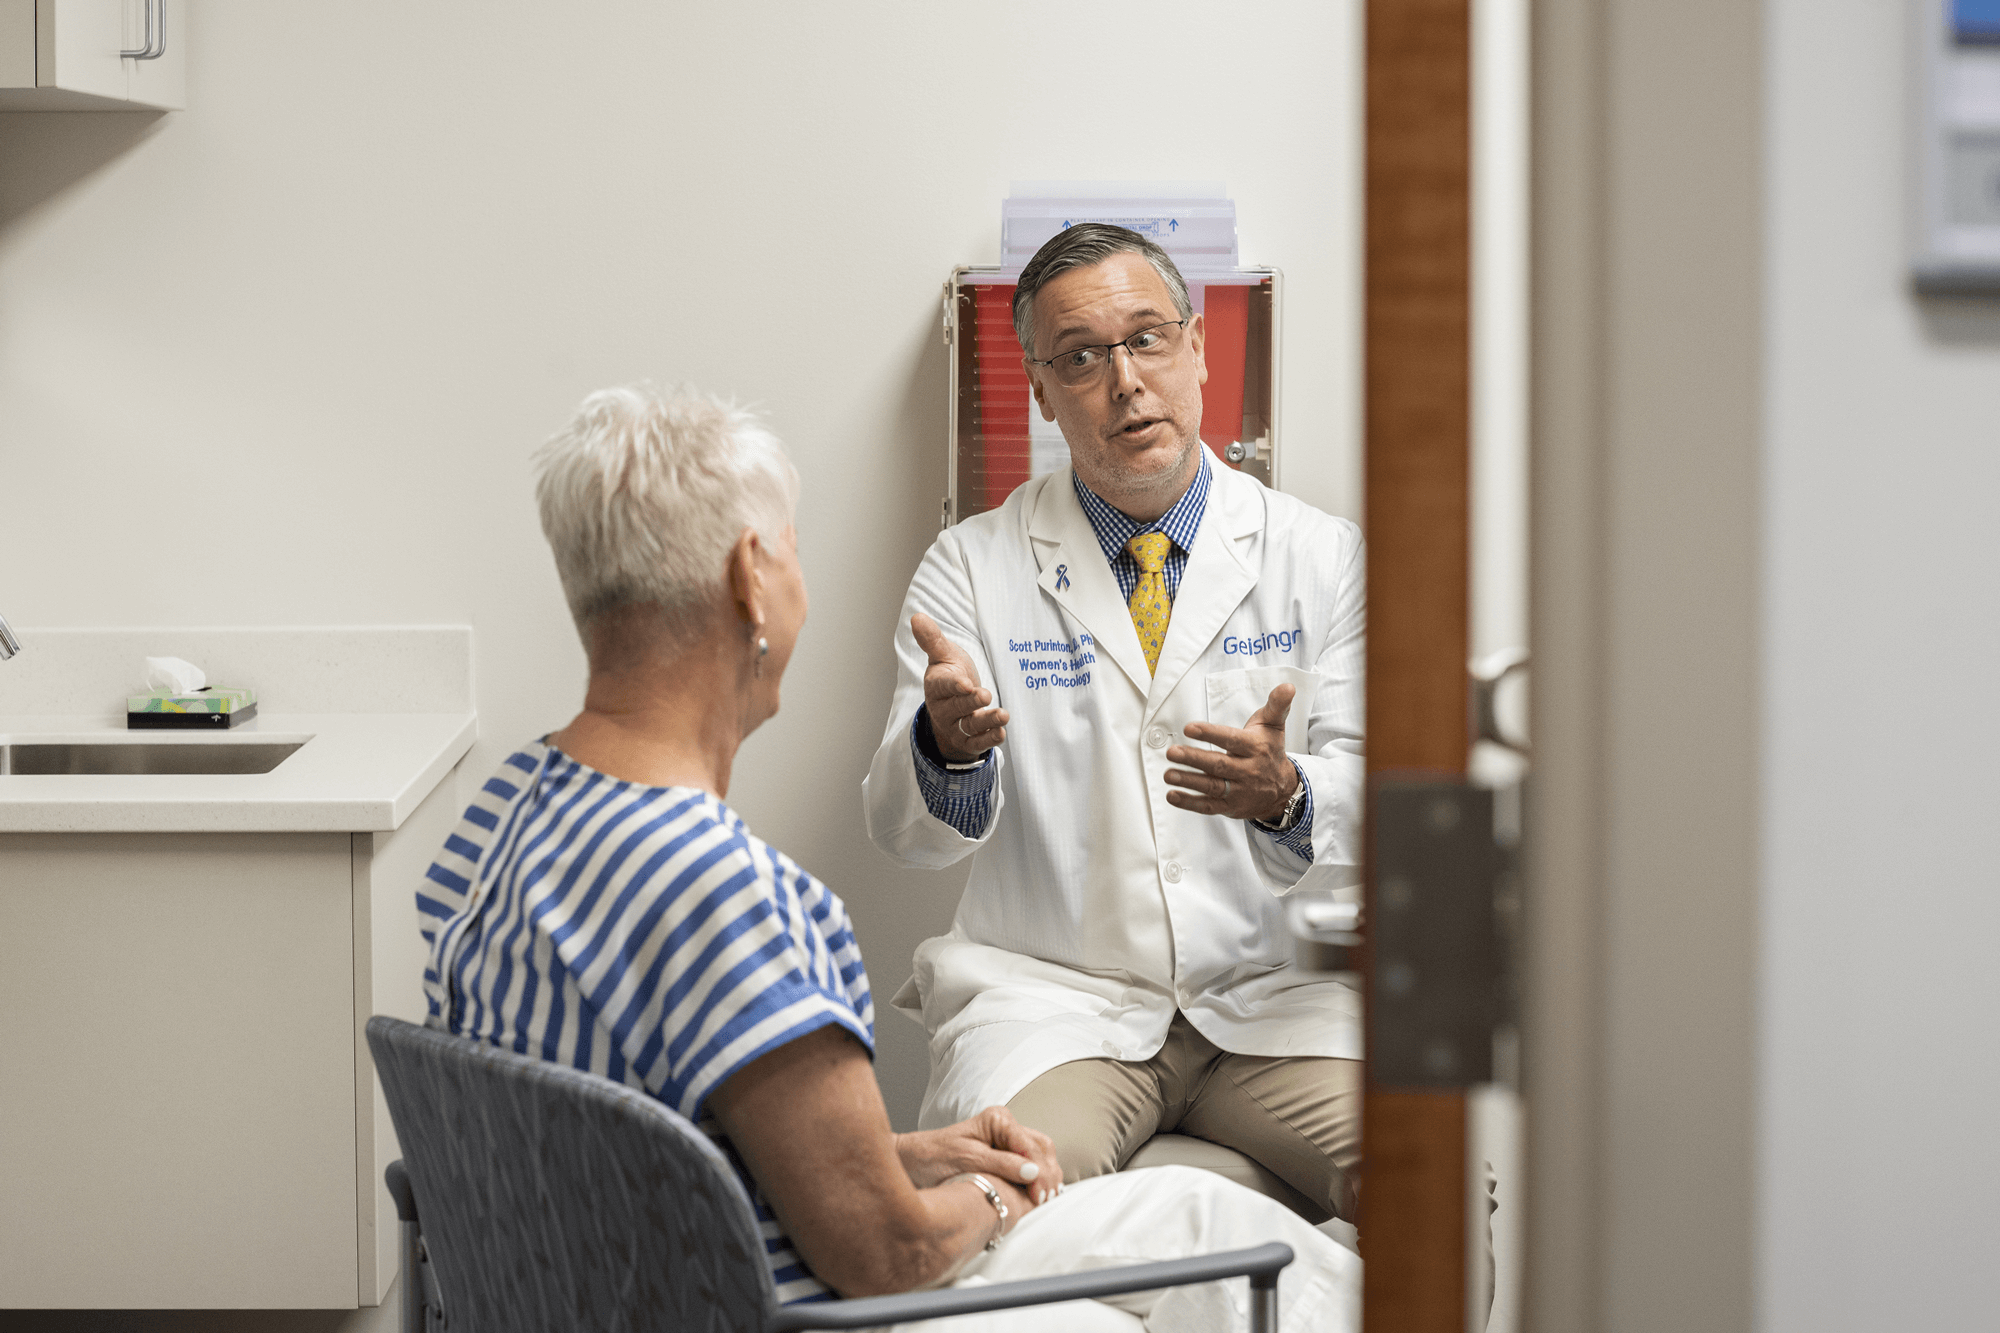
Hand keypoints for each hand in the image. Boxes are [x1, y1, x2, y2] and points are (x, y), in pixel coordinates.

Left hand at [895, 1106, 1063, 1204]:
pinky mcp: (1007, 1156)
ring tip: (1044, 1201)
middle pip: (1042, 1148)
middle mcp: (1007, 1126)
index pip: (1031, 1146)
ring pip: (1042, 1156)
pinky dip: (1039, 1181)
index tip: (1039, 1196)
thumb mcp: (967, 1160)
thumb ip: (1001, 1164)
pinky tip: (1037, 1197)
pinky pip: (1032, 1166)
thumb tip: (1033, 1172)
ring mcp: (1009, 1140)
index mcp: (998, 1119)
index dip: (1039, 1172)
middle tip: (1045, 1201)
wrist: (915, 1162)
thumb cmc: (934, 1157)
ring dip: (1047, 1178)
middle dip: (1048, 1175)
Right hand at [912, 613, 1007, 764]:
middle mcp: (944, 709)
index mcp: (936, 687)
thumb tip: (917, 617)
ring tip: (1003, 715)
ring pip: (970, 726)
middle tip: (985, 694)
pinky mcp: (968, 741)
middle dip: (971, 702)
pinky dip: (989, 739)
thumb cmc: (951, 675)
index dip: (954, 686)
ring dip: (986, 721)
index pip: (944, 686)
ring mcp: (956, 727)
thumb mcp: (944, 655)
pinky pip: (977, 743)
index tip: (965, 683)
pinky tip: (1001, 732)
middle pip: (957, 707)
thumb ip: (933, 639)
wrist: (955, 704)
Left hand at [1164, 683, 1299, 822]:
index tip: (1190, 728)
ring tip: (1169, 774)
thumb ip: (1276, 705)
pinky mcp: (1230, 806)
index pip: (1231, 740)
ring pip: (1211, 786)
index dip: (1210, 734)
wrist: (1283, 789)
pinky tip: (1174, 795)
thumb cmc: (1271, 752)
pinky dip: (1190, 803)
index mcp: (1255, 748)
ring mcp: (1238, 790)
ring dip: (1188, 781)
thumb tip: (1287, 687)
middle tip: (1172, 752)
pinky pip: (1209, 806)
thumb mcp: (1274, 726)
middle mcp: (1247, 770)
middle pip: (1219, 765)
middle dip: (1194, 758)